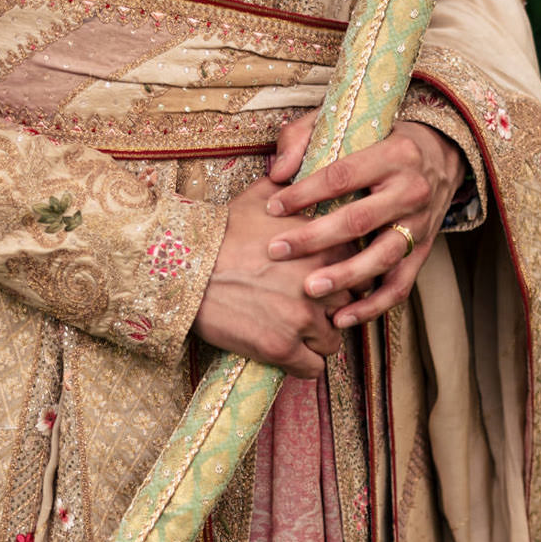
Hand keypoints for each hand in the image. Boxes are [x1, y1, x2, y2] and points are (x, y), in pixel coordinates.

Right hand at [193, 175, 356, 378]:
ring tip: (292, 330)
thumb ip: (297, 186)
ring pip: (333, 341)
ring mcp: (303, 317)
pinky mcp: (282, 347)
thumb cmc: (221, 229)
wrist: (182, 266)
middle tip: (304, 306)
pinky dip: (301, 364)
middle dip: (329, 308)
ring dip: (316, 339)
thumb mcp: (263, 194)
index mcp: (327, 245)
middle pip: (348, 306)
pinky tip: (285, 352)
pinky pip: (312, 369)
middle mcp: (322, 281)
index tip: (321, 280)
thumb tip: (305, 172)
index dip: (339, 276)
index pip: (358, 270)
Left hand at [261, 109, 464, 327]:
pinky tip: (342, 318)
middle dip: (314, 239)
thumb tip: (278, 173)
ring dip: (345, 277)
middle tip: (276, 251)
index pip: (342, 176)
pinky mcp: (425, 251)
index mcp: (394, 154)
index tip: (273, 207)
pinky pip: (401, 286)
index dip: (305, 193)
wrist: (442, 154)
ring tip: (310, 289)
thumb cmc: (381, 137)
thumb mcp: (347, 122)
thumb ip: (304, 137)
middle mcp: (412, 190)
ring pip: (383, 257)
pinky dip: (372, 306)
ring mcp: (421, 224)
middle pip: (359, 220)